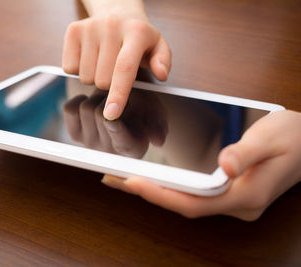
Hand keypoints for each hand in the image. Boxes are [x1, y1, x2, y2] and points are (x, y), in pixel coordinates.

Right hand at [62, 10, 170, 119]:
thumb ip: (163, 62)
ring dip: (94, 77)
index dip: (118, 94)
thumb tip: (161, 75)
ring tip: (104, 61)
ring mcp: (90, 27)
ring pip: (85, 77)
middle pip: (103, 79)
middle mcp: (112, 25)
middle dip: (109, 84)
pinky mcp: (73, 30)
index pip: (124, 68)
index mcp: (136, 31)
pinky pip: (70, 68)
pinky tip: (90, 57)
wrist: (118, 12)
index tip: (112, 113)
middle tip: (116, 70)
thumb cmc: (138, 37)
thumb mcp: (158, 46)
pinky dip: (79, 70)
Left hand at [63, 89, 167, 157]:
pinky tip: (92, 101)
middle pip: (100, 114)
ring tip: (108, 98)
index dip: (115, 129)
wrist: (130, 111)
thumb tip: (157, 142)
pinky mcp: (75, 134)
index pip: (120, 141)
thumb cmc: (146, 110)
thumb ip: (159, 124)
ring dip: (97, 96)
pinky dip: (80, 99)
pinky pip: (70, 109)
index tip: (113, 118)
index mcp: (132, 149)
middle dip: (110, 97)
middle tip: (118, 93)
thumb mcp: (158, 113)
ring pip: (86, 108)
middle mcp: (109, 151)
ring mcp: (90, 144)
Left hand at [101, 110, 300, 220]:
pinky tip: (157, 175)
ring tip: (126, 176)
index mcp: (245, 196)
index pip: (193, 202)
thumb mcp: (271, 137)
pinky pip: (195, 192)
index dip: (160, 194)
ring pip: (187, 199)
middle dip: (149, 193)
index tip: (130, 181)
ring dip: (157, 189)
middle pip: (184, 203)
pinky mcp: (230, 190)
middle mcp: (237, 204)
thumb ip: (246, 152)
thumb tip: (225, 165)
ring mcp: (233, 200)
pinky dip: (172, 185)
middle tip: (114, 178)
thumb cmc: (295, 137)